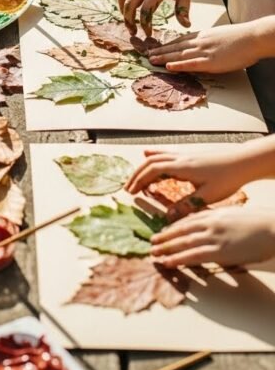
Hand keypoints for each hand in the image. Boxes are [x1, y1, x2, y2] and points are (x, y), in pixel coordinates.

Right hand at [117, 0, 194, 35]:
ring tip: (128, 21)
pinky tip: (125, 7)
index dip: (145, 24)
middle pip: (129, 4)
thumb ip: (183, 9)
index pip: (145, 10)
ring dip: (122, 10)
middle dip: (129, 20)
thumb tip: (186, 25)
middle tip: (133, 32)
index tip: (149, 34)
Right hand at [126, 147, 252, 204]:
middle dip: (137, 175)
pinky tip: (148, 154)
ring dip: (144, 167)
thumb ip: (186, 205)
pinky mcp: (189, 155)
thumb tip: (167, 216)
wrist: (241, 162)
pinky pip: (166, 153)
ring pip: (157, 157)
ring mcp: (184, 155)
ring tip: (136, 179)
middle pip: (151, 162)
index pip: (153, 170)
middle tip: (128, 189)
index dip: (140, 180)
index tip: (131, 192)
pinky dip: (154, 155)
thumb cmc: (227, 178)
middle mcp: (180, 158)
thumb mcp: (207, 196)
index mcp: (182, 167)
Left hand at [147, 21, 261, 73]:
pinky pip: (191, 64)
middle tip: (147, 55)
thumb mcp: (220, 35)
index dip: (168, 44)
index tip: (158, 47)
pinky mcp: (210, 61)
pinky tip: (168, 67)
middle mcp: (200, 42)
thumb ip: (209, 40)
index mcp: (203, 35)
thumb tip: (204, 45)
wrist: (252, 37)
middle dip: (161, 51)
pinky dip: (178, 65)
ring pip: (179, 55)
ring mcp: (204, 51)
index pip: (180, 40)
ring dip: (163, 58)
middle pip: (176, 47)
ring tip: (150, 60)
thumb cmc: (241, 37)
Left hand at [150, 207, 274, 266]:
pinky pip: (193, 256)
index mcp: (214, 214)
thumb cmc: (258, 222)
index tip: (163, 232)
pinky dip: (178, 259)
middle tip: (152, 243)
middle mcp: (210, 224)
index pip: (187, 221)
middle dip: (165, 237)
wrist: (271, 227)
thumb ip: (219, 221)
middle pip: (181, 231)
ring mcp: (214, 237)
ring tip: (154, 254)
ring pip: (183, 243)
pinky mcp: (219, 251)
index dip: (173, 228)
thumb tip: (211, 227)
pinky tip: (168, 262)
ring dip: (166, 249)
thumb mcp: (234, 216)